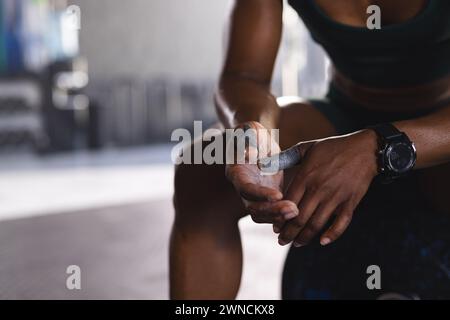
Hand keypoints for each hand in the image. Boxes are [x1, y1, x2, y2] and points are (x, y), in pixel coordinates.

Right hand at [225, 121, 297, 223]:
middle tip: (293, 209)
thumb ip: (248, 137)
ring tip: (297, 212)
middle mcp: (242, 188)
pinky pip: (272, 213)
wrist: (256, 142)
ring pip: (262, 215)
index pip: (245, 188)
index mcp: (236, 172)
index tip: (278, 195)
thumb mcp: (249, 130)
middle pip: (253, 208)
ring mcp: (253, 196)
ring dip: (279, 217)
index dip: (260, 194)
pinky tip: (299, 212)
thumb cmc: (251, 134)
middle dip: (272, 211)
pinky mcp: (266, 198)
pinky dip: (283, 216)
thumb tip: (250, 154)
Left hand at [277, 130, 377, 245]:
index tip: (274, 227)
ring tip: (297, 244)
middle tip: (282, 241)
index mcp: (306, 176)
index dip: (279, 218)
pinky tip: (323, 242)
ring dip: (305, 237)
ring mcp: (335, 197)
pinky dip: (332, 235)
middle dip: (288, 233)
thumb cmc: (332, 147)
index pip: (287, 203)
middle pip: (299, 218)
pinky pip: (341, 223)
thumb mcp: (306, 148)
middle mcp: (319, 189)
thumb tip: (262, 163)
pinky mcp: (350, 202)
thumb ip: (284, 157)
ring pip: (316, 224)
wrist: (365, 149)